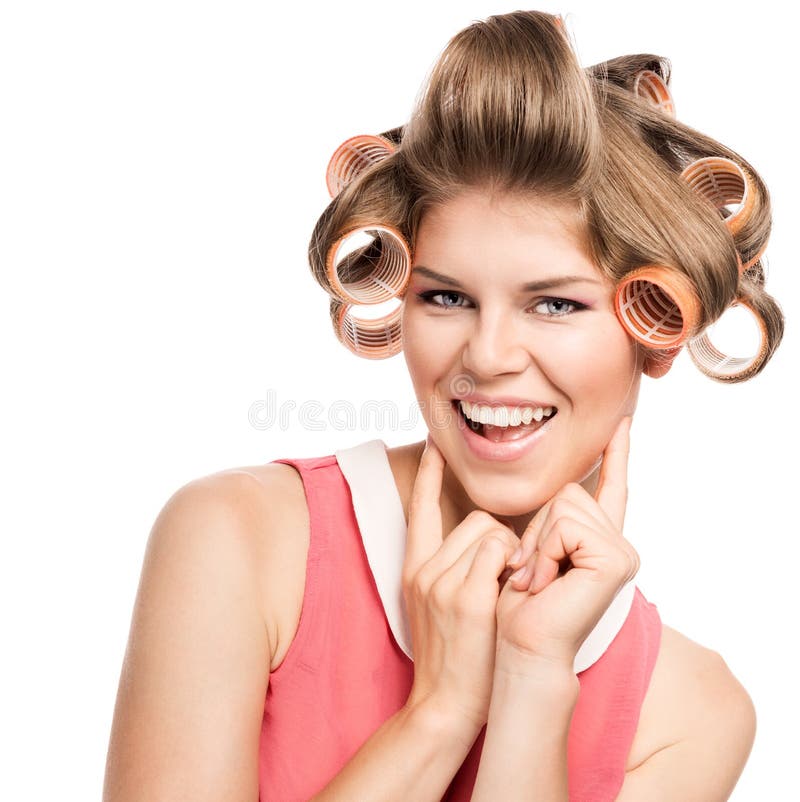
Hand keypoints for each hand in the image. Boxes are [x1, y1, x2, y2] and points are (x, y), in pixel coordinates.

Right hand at [402, 436, 520, 733]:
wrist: (443, 706)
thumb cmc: (453, 656)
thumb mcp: (437, 607)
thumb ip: (454, 570)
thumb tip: (488, 543)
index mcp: (414, 568)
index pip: (422, 509)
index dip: (430, 475)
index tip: (434, 443)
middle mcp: (423, 569)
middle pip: (477, 519)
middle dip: (502, 539)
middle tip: (514, 574)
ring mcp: (441, 581)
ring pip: (491, 531)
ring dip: (513, 554)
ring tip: (512, 589)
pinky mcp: (465, 597)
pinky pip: (498, 552)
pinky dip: (515, 565)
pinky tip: (515, 590)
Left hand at [495, 416, 639, 669]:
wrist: (522, 648)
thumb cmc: (520, 606)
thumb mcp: (532, 551)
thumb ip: (550, 522)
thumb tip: (558, 492)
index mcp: (598, 541)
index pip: (610, 488)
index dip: (615, 455)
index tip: (621, 423)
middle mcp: (617, 544)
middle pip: (569, 491)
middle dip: (537, 528)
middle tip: (532, 572)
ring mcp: (621, 552)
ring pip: (565, 503)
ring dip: (537, 542)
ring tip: (538, 580)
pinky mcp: (614, 560)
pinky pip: (565, 525)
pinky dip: (544, 552)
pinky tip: (545, 583)